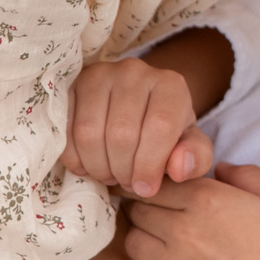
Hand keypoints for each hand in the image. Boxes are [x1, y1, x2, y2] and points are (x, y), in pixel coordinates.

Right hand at [63, 56, 213, 197]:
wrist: (137, 107)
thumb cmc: (166, 132)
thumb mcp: (189, 146)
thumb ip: (196, 158)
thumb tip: (179, 169)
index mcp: (171, 85)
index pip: (159, 128)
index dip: (150, 166)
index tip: (146, 188)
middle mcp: (135, 71)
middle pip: (121, 134)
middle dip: (122, 171)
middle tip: (126, 183)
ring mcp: (100, 74)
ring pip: (89, 133)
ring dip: (98, 166)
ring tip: (109, 174)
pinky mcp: (72, 84)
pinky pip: (64, 130)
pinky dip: (74, 158)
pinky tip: (88, 165)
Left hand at [127, 164, 259, 259]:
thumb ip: (246, 176)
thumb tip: (221, 169)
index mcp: (205, 199)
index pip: (155, 183)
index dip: (152, 183)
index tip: (153, 186)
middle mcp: (182, 230)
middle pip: (137, 211)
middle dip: (145, 207)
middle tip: (158, 211)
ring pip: (133, 243)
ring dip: (143, 237)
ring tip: (161, 239)